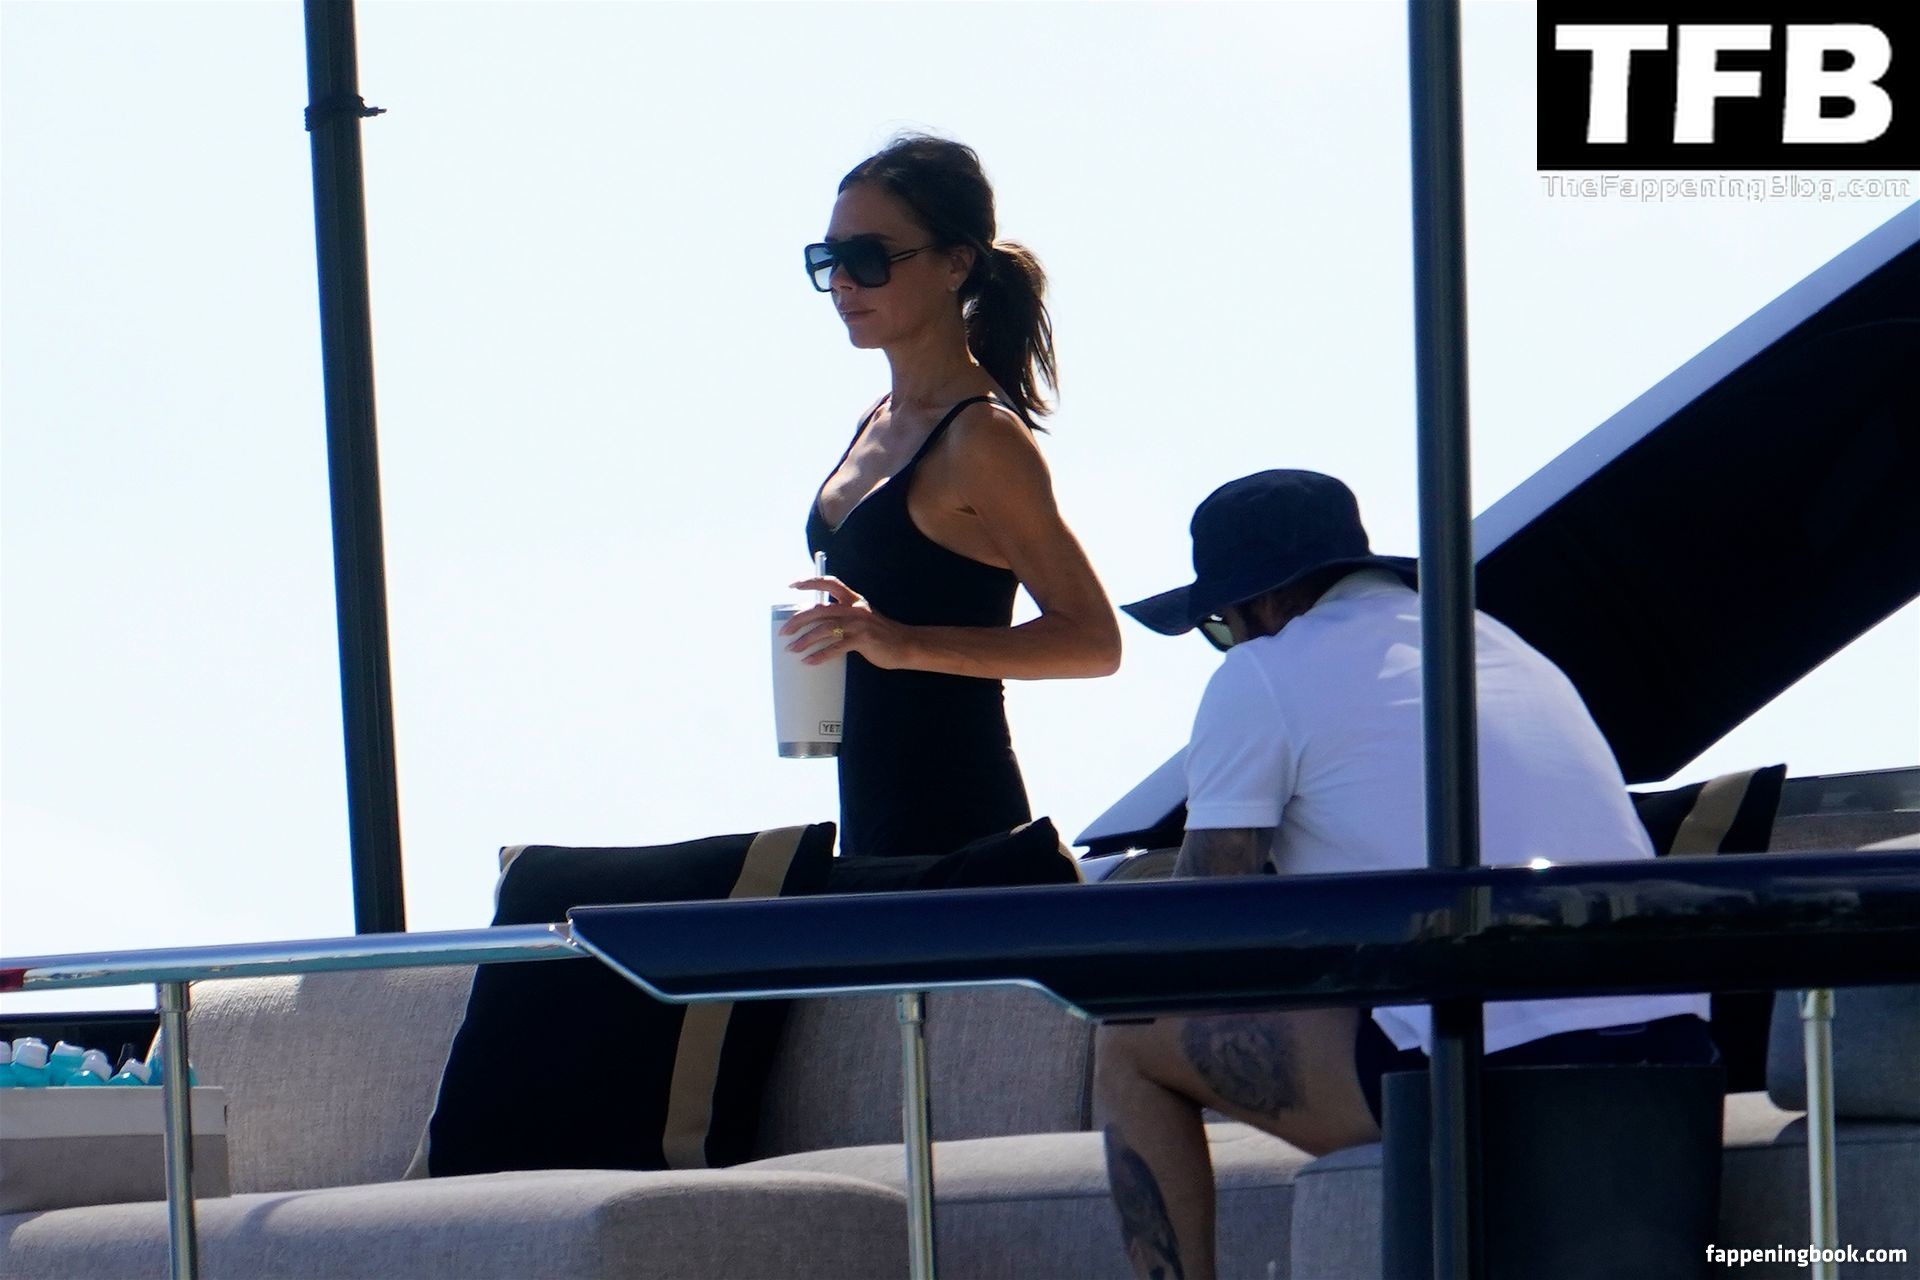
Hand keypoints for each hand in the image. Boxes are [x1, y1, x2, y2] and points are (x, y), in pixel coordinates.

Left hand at [782, 576, 915, 668]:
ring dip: (805, 640)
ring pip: (824, 629)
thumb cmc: (880, 634)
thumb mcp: (862, 617)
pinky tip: (809, 661)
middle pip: (819, 609)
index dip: (810, 582)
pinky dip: (819, 655)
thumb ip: (843, 616)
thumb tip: (815, 624)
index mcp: (854, 599)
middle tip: (784, 632)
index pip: (829, 583)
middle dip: (798, 620)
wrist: (905, 644)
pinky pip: (835, 647)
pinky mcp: (862, 640)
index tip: (792, 585)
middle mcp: (854, 608)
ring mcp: (859, 623)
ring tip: (792, 649)